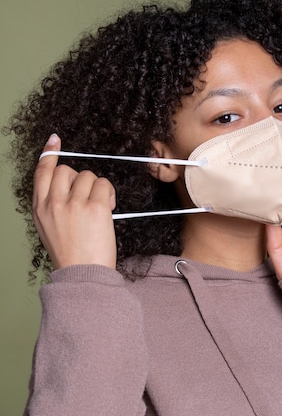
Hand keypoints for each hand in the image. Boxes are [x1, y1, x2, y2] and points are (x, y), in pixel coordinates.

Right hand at [33, 134, 116, 269]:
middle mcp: (53, 203)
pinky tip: (107, 210)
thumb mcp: (50, 228)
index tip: (54, 141)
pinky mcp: (94, 207)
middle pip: (67, 170)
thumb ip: (53, 205)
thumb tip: (67, 184)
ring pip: (87, 175)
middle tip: (87, 199)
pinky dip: (108, 193)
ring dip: (96, 188)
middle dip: (79, 180)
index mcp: (40, 208)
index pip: (41, 173)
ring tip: (98, 209)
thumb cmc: (71, 255)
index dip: (49, 154)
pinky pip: (103, 184)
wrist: (83, 274)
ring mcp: (73, 204)